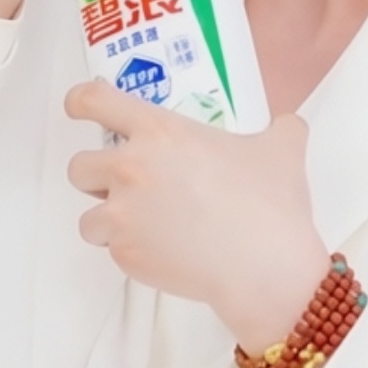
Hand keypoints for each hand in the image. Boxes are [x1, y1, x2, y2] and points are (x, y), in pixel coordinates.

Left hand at [65, 81, 331, 351]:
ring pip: (88, 217)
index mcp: (158, 132)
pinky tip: (166, 252)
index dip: (79, 102)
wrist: (263, 266)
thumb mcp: (282, 149)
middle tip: (130, 187)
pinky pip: (113, 250)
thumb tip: (289, 126)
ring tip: (147, 227)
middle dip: (96, 177)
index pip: (94, 101)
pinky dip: (133, 252)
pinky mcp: (125, 255)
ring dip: (109, 220)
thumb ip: (279, 129)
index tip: (78, 108)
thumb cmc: (269, 204)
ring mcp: (122, 215)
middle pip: (79, 166)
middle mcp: (130, 169)